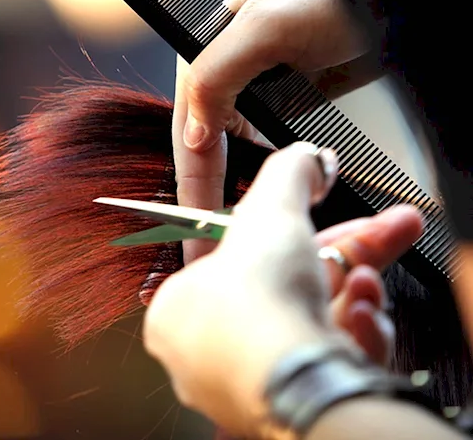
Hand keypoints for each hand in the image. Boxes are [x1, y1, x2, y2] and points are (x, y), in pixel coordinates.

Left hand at [143, 143, 422, 436]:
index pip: (241, 263)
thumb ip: (288, 176)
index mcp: (176, 310)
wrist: (290, 377)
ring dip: (350, 298)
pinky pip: (323, 364)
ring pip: (309, 328)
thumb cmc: (256, 303)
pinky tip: (362, 320)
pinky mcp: (289, 407)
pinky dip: (351, 337)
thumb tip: (308, 156)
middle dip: (345, 259)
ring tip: (367, 282)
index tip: (333, 223)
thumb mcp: (270, 211)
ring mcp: (245, 383)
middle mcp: (205, 353)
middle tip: (388, 233)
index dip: (295, 235)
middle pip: (285, 292)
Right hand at [173, 0, 366, 261]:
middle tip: (212, 232)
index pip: (189, 118)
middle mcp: (235, 64)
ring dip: (242, 179)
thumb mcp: (268, 26)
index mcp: (212, 43)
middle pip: (210, 136)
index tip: (194, 218)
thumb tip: (191, 133)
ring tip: (234, 223)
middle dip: (211, 183)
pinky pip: (277, 140)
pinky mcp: (302, 92)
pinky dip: (277, 168)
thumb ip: (216, 75)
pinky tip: (276, 191)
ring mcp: (270, 80)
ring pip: (241, 143)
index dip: (191, 170)